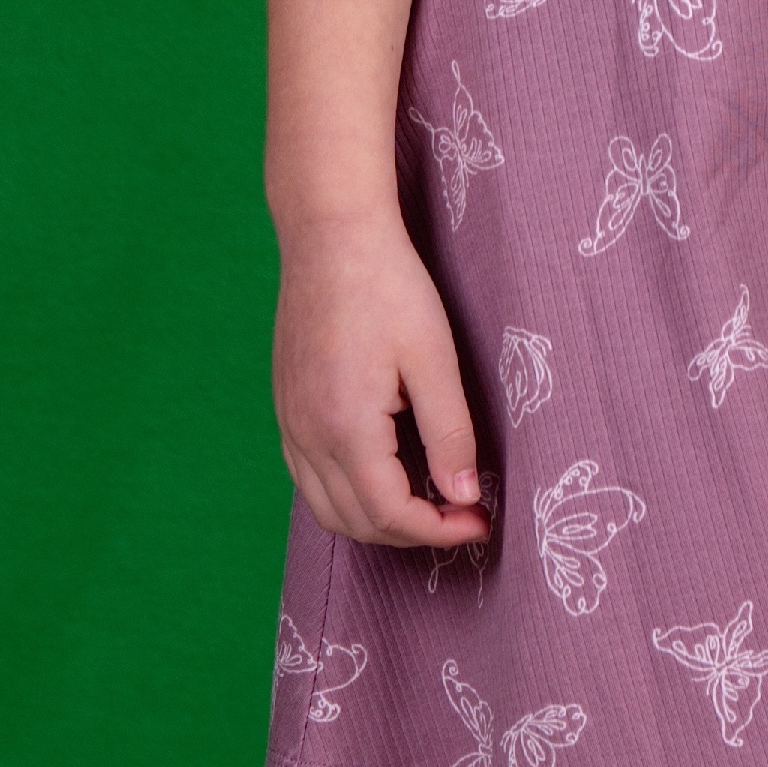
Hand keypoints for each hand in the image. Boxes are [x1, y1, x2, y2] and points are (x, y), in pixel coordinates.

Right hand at [272, 206, 490, 549]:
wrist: (331, 233)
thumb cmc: (388, 286)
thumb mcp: (434, 357)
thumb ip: (449, 433)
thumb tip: (463, 497)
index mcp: (346, 428)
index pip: (391, 514)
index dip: (439, 530)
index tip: (481, 521)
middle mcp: (307, 436)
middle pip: (356, 522)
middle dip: (411, 532)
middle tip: (461, 514)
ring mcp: (290, 422)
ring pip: (326, 507)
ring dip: (377, 519)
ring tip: (428, 501)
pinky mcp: (286, 406)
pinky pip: (308, 477)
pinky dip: (347, 494)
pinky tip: (385, 472)